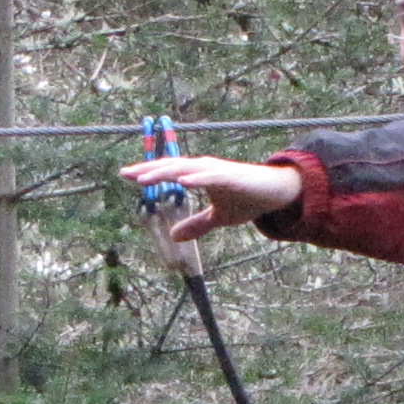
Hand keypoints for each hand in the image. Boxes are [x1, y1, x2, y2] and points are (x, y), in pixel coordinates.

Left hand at [121, 155, 301, 241]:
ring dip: (164, 172)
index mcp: (199, 175)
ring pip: (185, 169)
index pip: (168, 172)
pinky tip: (182, 181)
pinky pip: (210, 176)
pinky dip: (196, 178)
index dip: (148, 173)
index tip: (126, 175)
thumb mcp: (218, 217)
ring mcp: (217, 170)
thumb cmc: (248, 199)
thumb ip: (197, 225)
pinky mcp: (232, 176)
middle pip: (171, 167)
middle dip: (148, 171)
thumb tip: (174, 236)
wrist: (277, 191)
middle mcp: (204, 168)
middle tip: (126, 174)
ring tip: (144, 178)